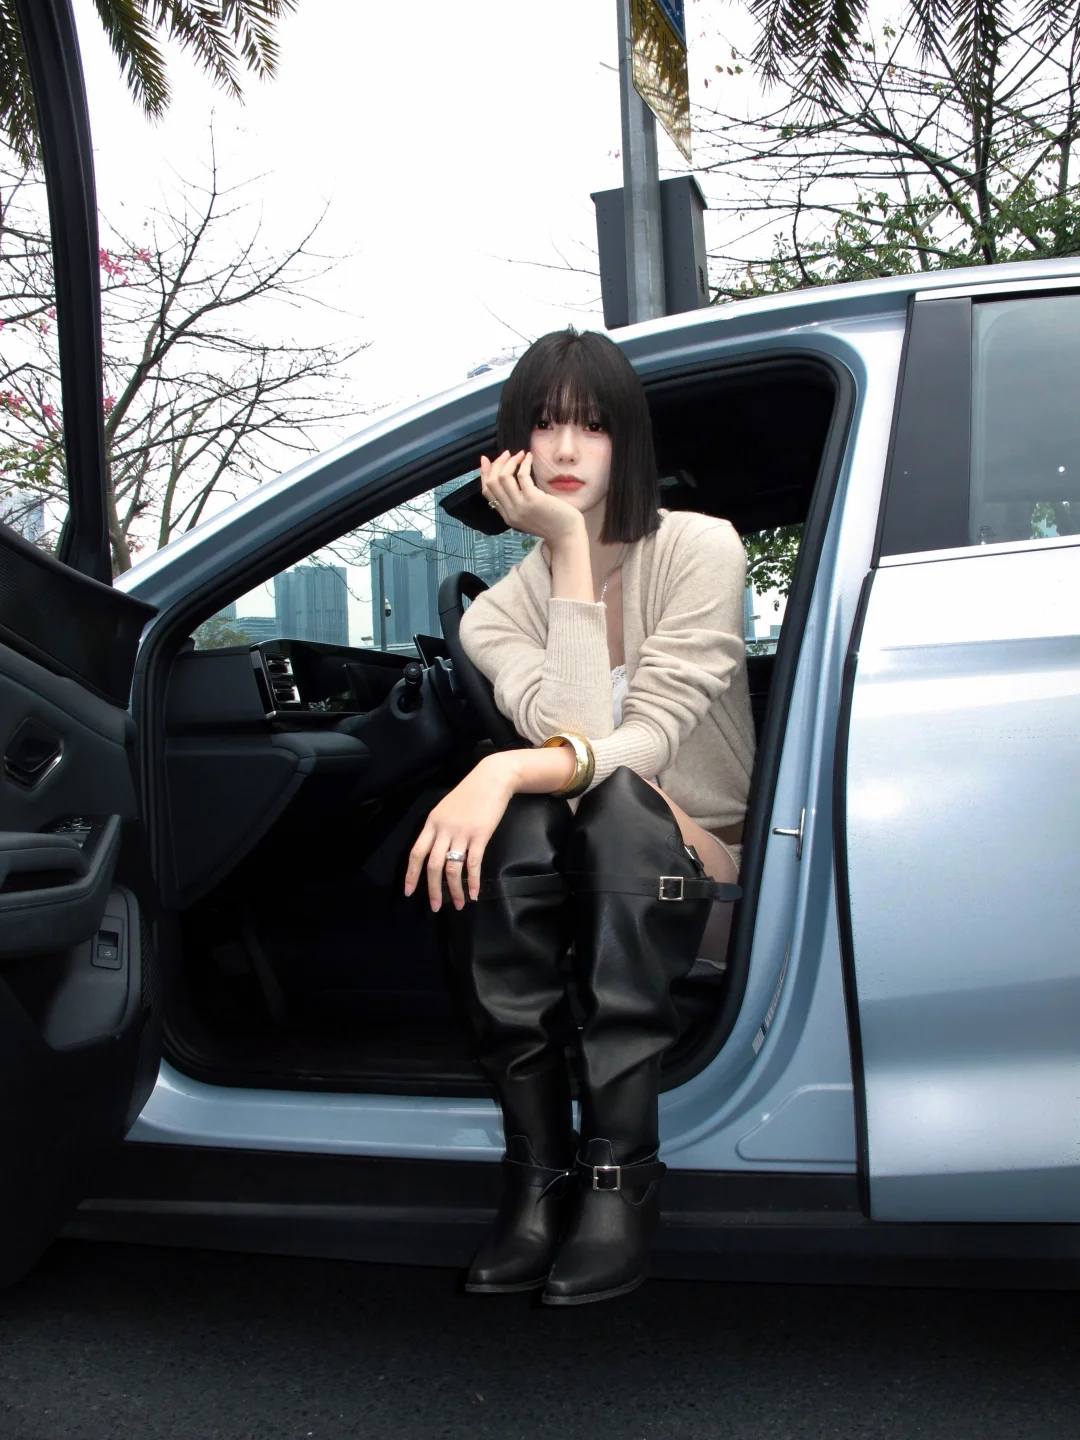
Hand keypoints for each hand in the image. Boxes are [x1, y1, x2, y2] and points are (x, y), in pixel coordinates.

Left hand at [404, 755, 514, 910]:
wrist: (492, 778)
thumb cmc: (471, 793)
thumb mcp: (446, 808)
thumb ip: (439, 827)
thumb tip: (436, 850)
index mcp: (432, 823)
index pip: (416, 853)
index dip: (411, 874)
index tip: (409, 892)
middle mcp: (443, 829)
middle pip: (432, 865)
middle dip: (432, 889)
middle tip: (434, 907)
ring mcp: (461, 833)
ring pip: (452, 868)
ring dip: (453, 890)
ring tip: (457, 905)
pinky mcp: (480, 835)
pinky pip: (473, 863)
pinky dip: (472, 881)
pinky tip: (473, 894)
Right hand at [480, 450, 583, 545]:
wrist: (567, 536)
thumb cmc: (553, 523)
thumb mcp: (529, 515)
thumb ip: (518, 503)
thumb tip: (513, 480)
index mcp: (507, 516)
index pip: (487, 492)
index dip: (484, 473)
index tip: (485, 460)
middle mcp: (510, 512)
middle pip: (492, 483)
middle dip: (497, 464)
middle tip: (507, 454)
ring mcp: (520, 506)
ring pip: (503, 478)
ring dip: (510, 462)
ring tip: (519, 454)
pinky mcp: (532, 499)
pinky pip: (522, 476)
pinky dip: (524, 463)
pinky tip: (529, 457)